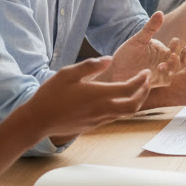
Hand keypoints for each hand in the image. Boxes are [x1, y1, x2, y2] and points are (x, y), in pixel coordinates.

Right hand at [27, 57, 152, 139]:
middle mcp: (103, 109)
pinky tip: (117, 100)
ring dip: (135, 101)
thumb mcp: (68, 73)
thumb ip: (90, 66)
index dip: (142, 80)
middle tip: (147, 83)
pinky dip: (122, 108)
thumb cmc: (51, 95)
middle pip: (134, 105)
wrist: (37, 121)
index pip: (130, 88)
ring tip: (136, 91)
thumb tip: (109, 59)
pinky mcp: (93, 126)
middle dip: (144, 93)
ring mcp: (99, 120)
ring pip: (126, 113)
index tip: (146, 72)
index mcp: (100, 95)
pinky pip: (114, 117)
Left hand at [109, 13, 185, 86]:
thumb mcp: (139, 39)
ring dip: (175, 64)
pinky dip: (164, 74)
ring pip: (173, 72)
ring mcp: (159, 74)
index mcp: (164, 54)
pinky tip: (160, 66)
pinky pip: (163, 80)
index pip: (181, 52)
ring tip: (172, 55)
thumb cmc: (127, 55)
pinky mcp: (152, 83)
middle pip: (181, 63)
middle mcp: (164, 65)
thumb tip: (160, 12)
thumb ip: (150, 28)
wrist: (114, 70)